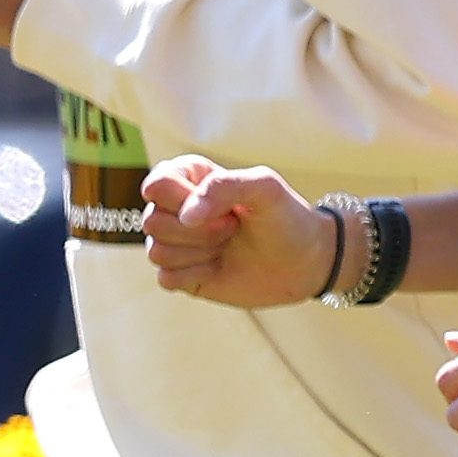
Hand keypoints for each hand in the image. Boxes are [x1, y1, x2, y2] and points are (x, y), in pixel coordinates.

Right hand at [143, 158, 338, 308]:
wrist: (305, 262)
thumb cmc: (286, 217)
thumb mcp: (265, 187)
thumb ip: (223, 186)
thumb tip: (185, 215)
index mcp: (189, 178)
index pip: (156, 184)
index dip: (184, 199)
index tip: (223, 205)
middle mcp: (176, 209)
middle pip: (152, 221)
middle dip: (199, 231)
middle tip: (233, 228)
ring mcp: (177, 243)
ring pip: (156, 251)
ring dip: (200, 253)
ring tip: (228, 245)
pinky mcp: (181, 275)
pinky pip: (165, 278)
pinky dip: (196, 275)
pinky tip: (220, 267)